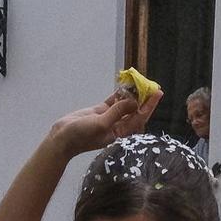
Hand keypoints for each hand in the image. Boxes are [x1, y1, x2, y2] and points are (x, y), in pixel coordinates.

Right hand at [47, 89, 162, 157]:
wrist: (62, 139)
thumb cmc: (81, 136)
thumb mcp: (101, 124)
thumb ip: (118, 112)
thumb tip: (133, 102)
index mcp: (120, 133)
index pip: (139, 117)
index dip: (149, 105)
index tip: (158, 93)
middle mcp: (118, 126)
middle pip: (135, 110)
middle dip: (144, 98)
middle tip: (152, 85)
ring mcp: (109, 118)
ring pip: (125, 104)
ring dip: (132, 93)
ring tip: (140, 81)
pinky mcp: (101, 112)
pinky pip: (114, 101)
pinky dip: (120, 93)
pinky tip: (126, 84)